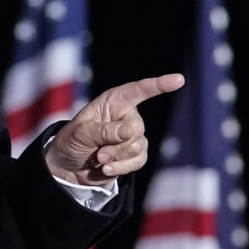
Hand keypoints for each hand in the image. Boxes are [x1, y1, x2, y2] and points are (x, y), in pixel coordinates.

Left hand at [44, 73, 184, 186]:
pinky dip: (121, 167)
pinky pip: (139, 160)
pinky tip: (106, 169)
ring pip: (138, 146)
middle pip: (137, 128)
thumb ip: (104, 131)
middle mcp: (127, 115)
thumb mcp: (81, 133)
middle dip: (117, 144)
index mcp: (114, 101)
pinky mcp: (134, 154)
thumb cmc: (71, 141)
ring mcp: (133, 136)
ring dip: (115, 157)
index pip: (139, 90)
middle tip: (97, 151)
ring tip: (98, 159)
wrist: (69, 166)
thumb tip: (131, 131)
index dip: (159, 84)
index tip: (179, 80)